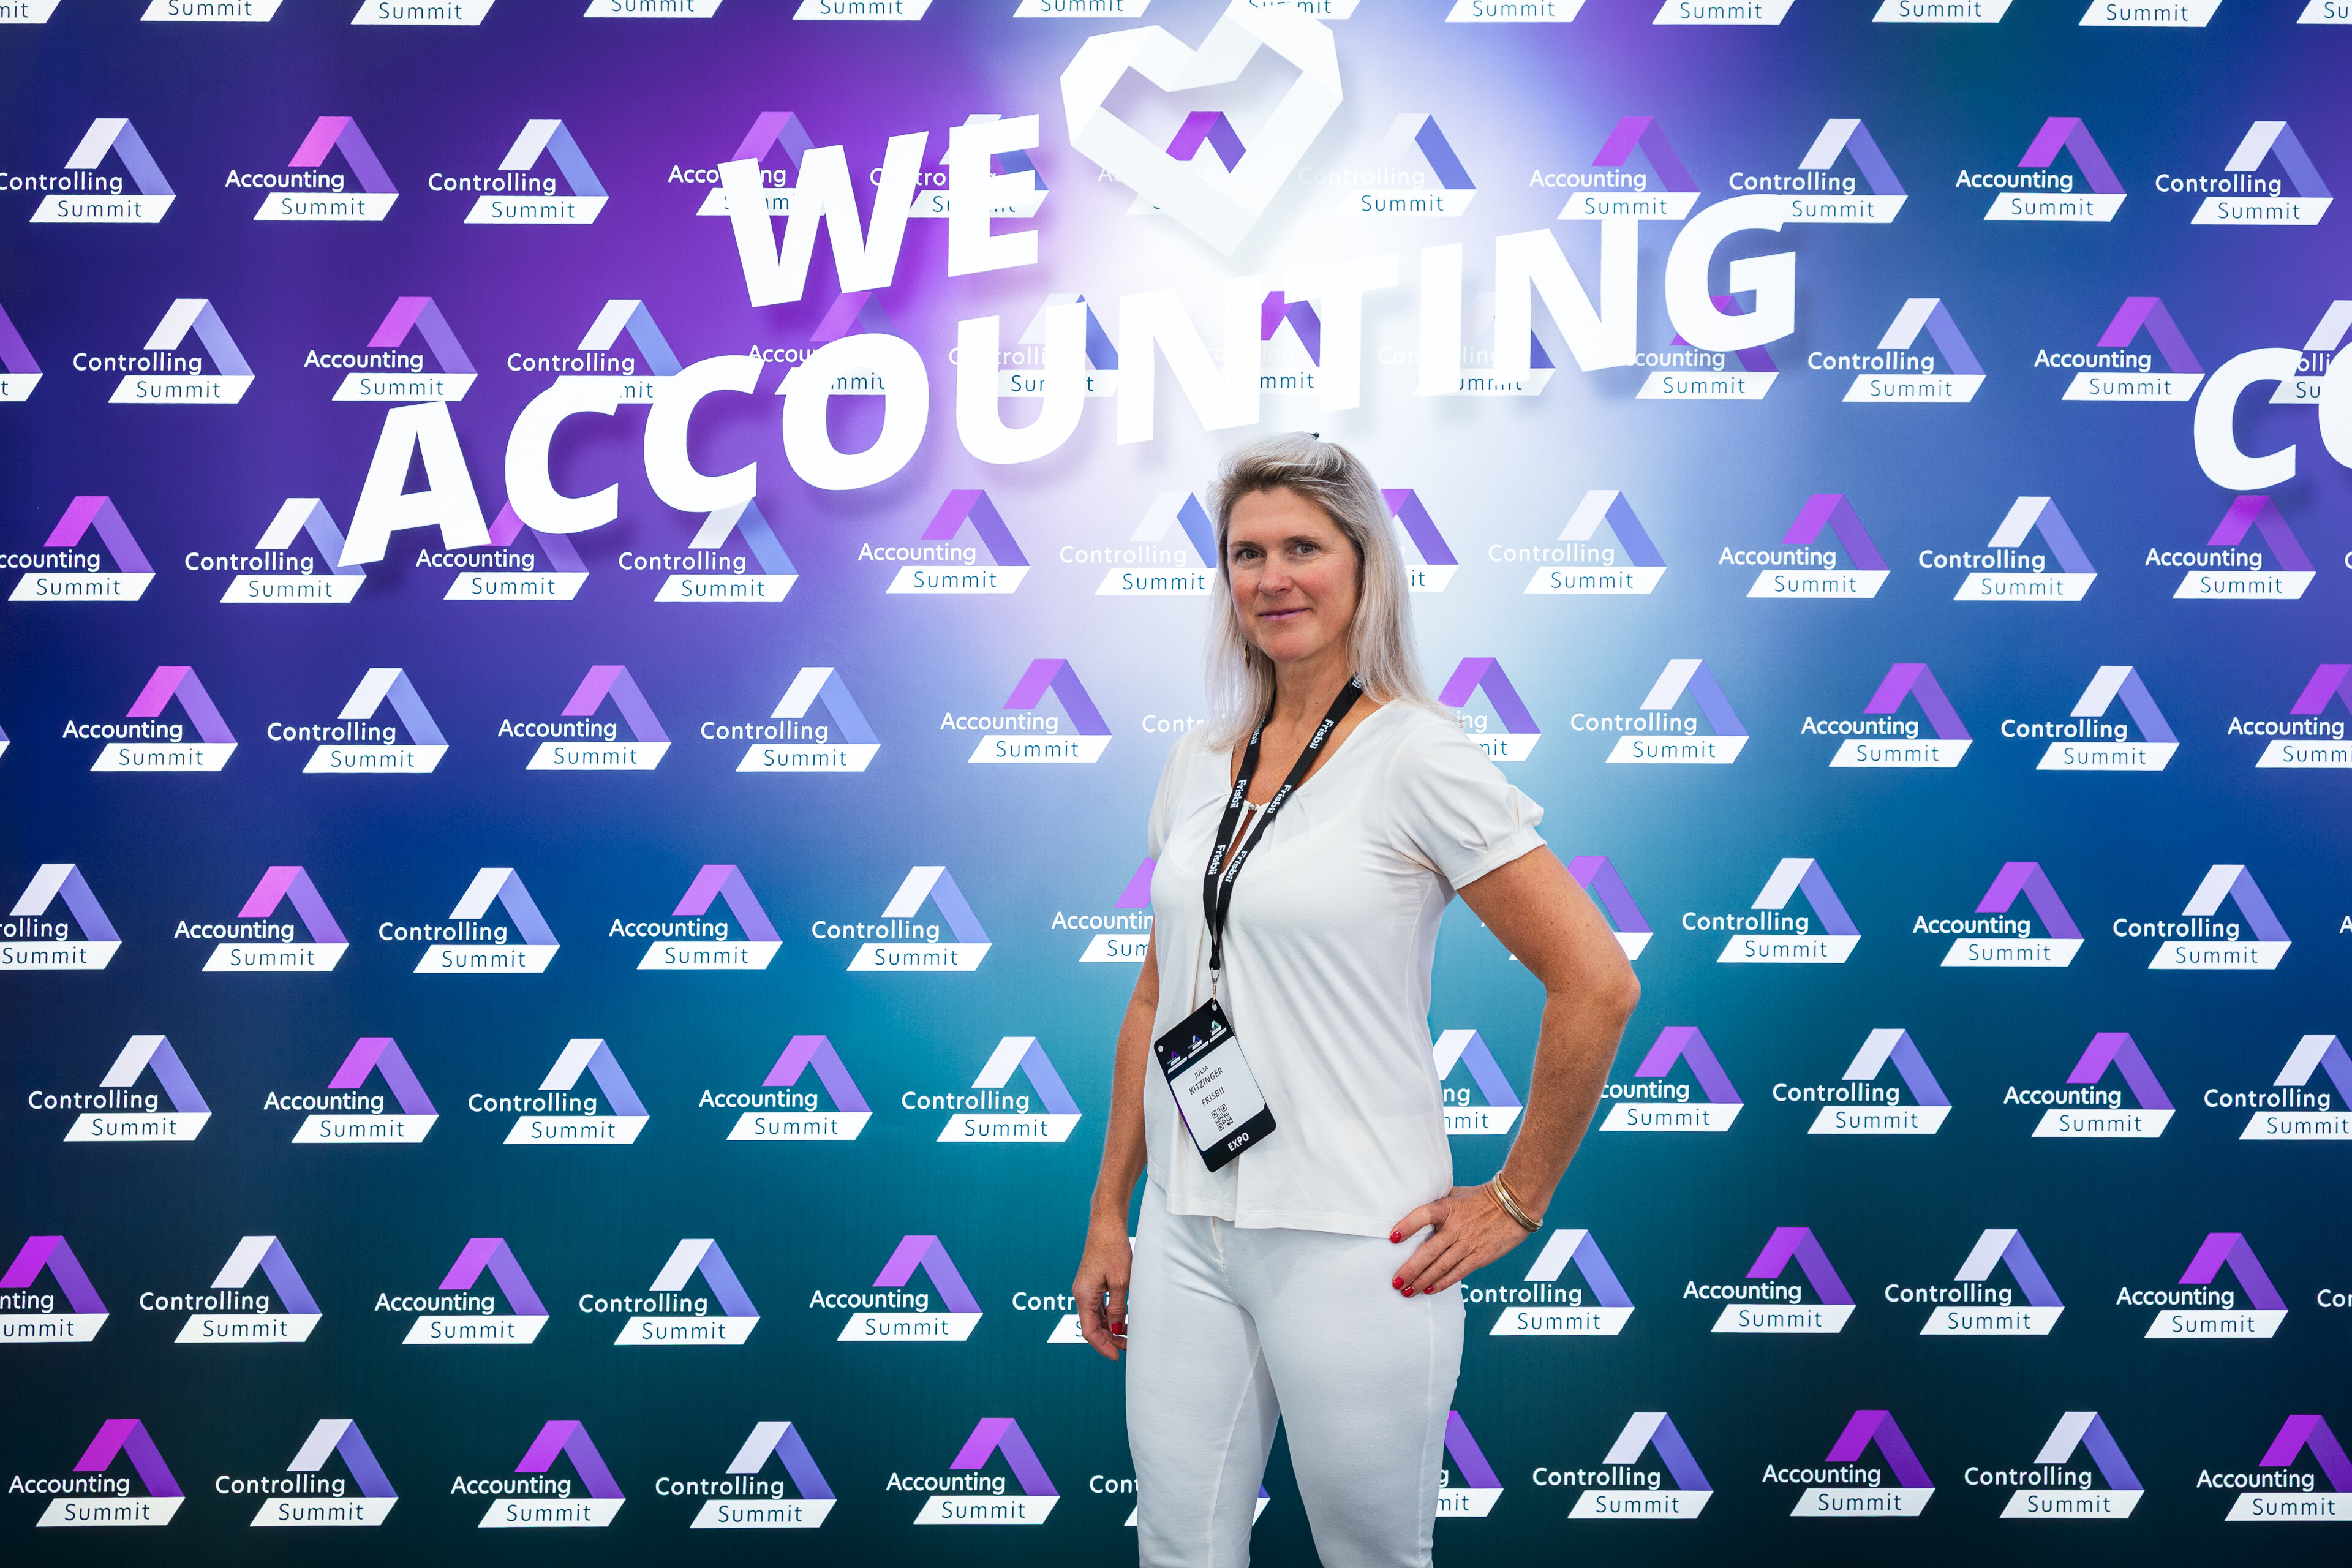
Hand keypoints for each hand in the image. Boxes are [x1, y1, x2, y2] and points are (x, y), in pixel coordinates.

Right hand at [1071, 1215, 1131, 1360]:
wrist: (1107, 1225)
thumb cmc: (1113, 1250)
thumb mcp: (1121, 1282)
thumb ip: (1118, 1308)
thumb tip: (1115, 1328)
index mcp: (1083, 1296)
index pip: (1089, 1331)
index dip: (1103, 1346)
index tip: (1116, 1356)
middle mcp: (1081, 1294)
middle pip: (1092, 1326)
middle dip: (1109, 1339)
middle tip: (1129, 1347)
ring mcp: (1086, 1288)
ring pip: (1096, 1316)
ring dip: (1111, 1327)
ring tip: (1130, 1334)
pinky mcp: (1092, 1282)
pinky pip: (1099, 1305)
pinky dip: (1110, 1315)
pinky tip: (1124, 1318)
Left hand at [1387, 1184, 1532, 1297]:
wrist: (1515, 1204)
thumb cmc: (1481, 1197)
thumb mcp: (1456, 1194)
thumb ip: (1436, 1202)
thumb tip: (1411, 1206)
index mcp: (1447, 1207)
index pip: (1423, 1215)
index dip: (1407, 1226)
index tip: (1392, 1238)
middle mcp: (1456, 1227)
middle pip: (1429, 1250)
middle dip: (1410, 1269)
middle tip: (1395, 1282)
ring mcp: (1469, 1243)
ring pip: (1441, 1266)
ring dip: (1422, 1281)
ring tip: (1407, 1291)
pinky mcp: (1481, 1256)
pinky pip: (1458, 1272)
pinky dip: (1443, 1283)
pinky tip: (1429, 1290)